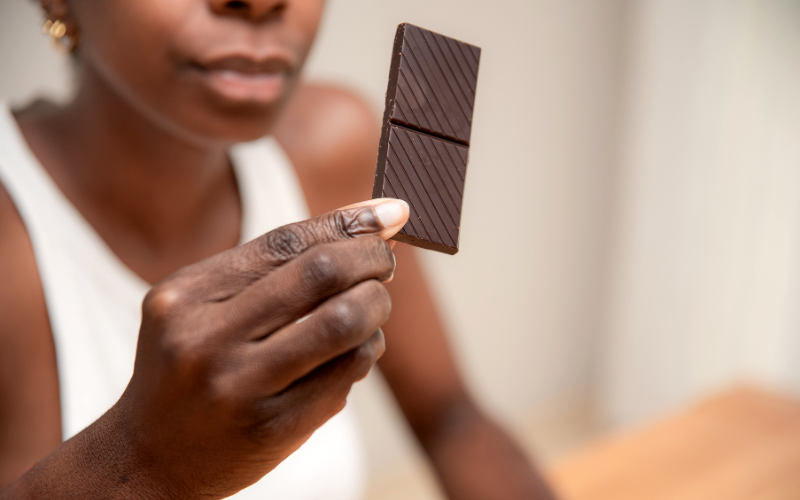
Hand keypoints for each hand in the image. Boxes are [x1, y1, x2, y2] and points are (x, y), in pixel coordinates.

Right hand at [113, 198, 408, 497]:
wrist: (151, 457)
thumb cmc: (189, 367)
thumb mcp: (201, 307)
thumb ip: (270, 267)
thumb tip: (368, 220)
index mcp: (185, 297)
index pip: (285, 242)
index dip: (348, 223)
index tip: (390, 212)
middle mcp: (206, 340)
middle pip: (319, 274)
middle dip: (371, 258)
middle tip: (386, 260)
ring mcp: (239, 389)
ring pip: (343, 323)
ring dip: (377, 303)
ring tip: (375, 302)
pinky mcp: (273, 428)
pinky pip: (346, 372)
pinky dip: (366, 348)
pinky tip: (359, 346)